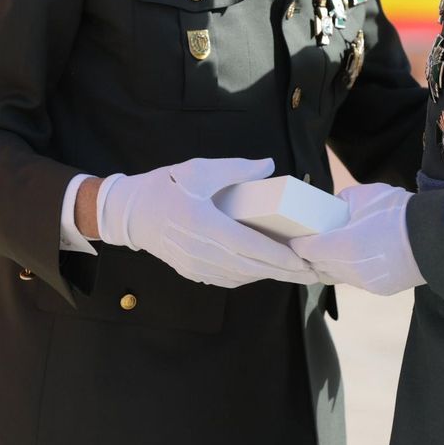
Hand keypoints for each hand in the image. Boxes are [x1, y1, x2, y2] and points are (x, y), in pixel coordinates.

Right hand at [97, 157, 319, 287]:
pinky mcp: (193, 272)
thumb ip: (235, 169)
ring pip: (242, 277)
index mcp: (205, 224)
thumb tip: (269, 165)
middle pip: (253, 269)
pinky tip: (263, 269)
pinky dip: (249, 276)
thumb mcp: (198, 170)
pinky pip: (227, 278)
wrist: (129, 213)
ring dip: (269, 276)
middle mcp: (202, 251)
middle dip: (286, 273)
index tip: (306, 261)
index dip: (281, 258)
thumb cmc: (166, 187)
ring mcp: (196, 266)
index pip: (252, 247)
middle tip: (314, 273)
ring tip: (295, 272)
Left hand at [290, 182, 424, 294]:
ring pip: (336, 276)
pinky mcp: (379, 289)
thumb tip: (330, 207)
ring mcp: (365, 283)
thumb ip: (341, 202)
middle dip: (310, 255)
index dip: (298, 242)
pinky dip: (350, 270)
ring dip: (329, 265)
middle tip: (309, 241)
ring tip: (330, 249)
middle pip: (317, 266)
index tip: (295, 236)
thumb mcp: (365, 196)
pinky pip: (355, 281)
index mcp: (343, 245)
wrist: (437, 236)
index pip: (306, 250)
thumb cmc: (398, 211)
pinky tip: (355, 258)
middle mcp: (350, 270)